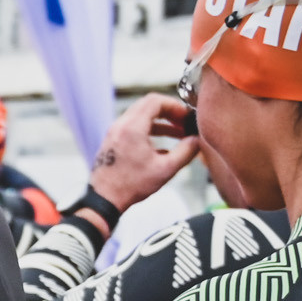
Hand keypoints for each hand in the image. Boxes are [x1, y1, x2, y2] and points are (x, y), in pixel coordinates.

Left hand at [88, 92, 200, 211]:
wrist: (104, 199)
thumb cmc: (131, 186)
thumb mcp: (165, 169)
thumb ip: (185, 152)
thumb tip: (197, 141)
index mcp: (132, 127)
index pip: (155, 101)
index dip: (174, 105)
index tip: (186, 116)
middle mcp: (120, 125)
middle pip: (147, 105)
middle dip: (169, 112)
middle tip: (183, 123)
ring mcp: (114, 132)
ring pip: (140, 116)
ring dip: (160, 123)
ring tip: (178, 135)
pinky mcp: (112, 141)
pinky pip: (132, 127)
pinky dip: (148, 130)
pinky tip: (163, 147)